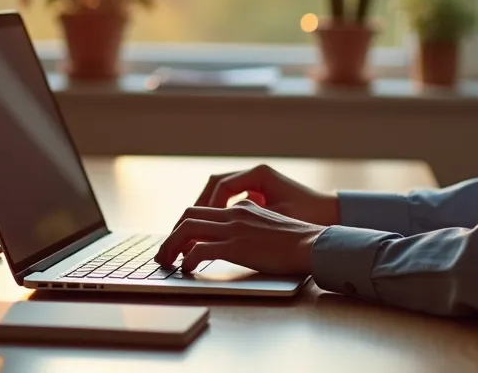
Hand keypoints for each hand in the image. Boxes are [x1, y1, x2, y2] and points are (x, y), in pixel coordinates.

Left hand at [154, 200, 323, 273]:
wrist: (313, 244)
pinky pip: (200, 249)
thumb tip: (235, 239)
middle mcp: (234, 214)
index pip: (203, 210)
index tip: (178, 243)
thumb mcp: (269, 224)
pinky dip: (187, 259)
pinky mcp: (237, 246)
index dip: (185, 226)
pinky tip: (186, 269)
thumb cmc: (297, 241)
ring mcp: (234, 229)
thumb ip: (250, 225)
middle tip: (164, 254)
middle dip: (171, 235)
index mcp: (242, 208)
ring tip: (166, 262)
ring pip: (188, 229)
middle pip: (189, 216)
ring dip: (171, 246)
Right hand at [193, 164, 339, 225]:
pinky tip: (215, 229)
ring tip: (196, 229)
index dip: (208, 205)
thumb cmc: (308, 216)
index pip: (222, 185)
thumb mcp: (276, 219)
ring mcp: (256, 185)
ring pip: (221, 191)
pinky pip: (231, 200)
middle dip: (201, 205)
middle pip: (216, 185)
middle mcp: (256, 175)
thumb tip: (220, 227)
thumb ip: (247, 219)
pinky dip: (220, 212)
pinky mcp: (259, 196)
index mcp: (259, 175)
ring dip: (208, 209)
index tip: (201, 225)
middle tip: (187, 227)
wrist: (330, 218)